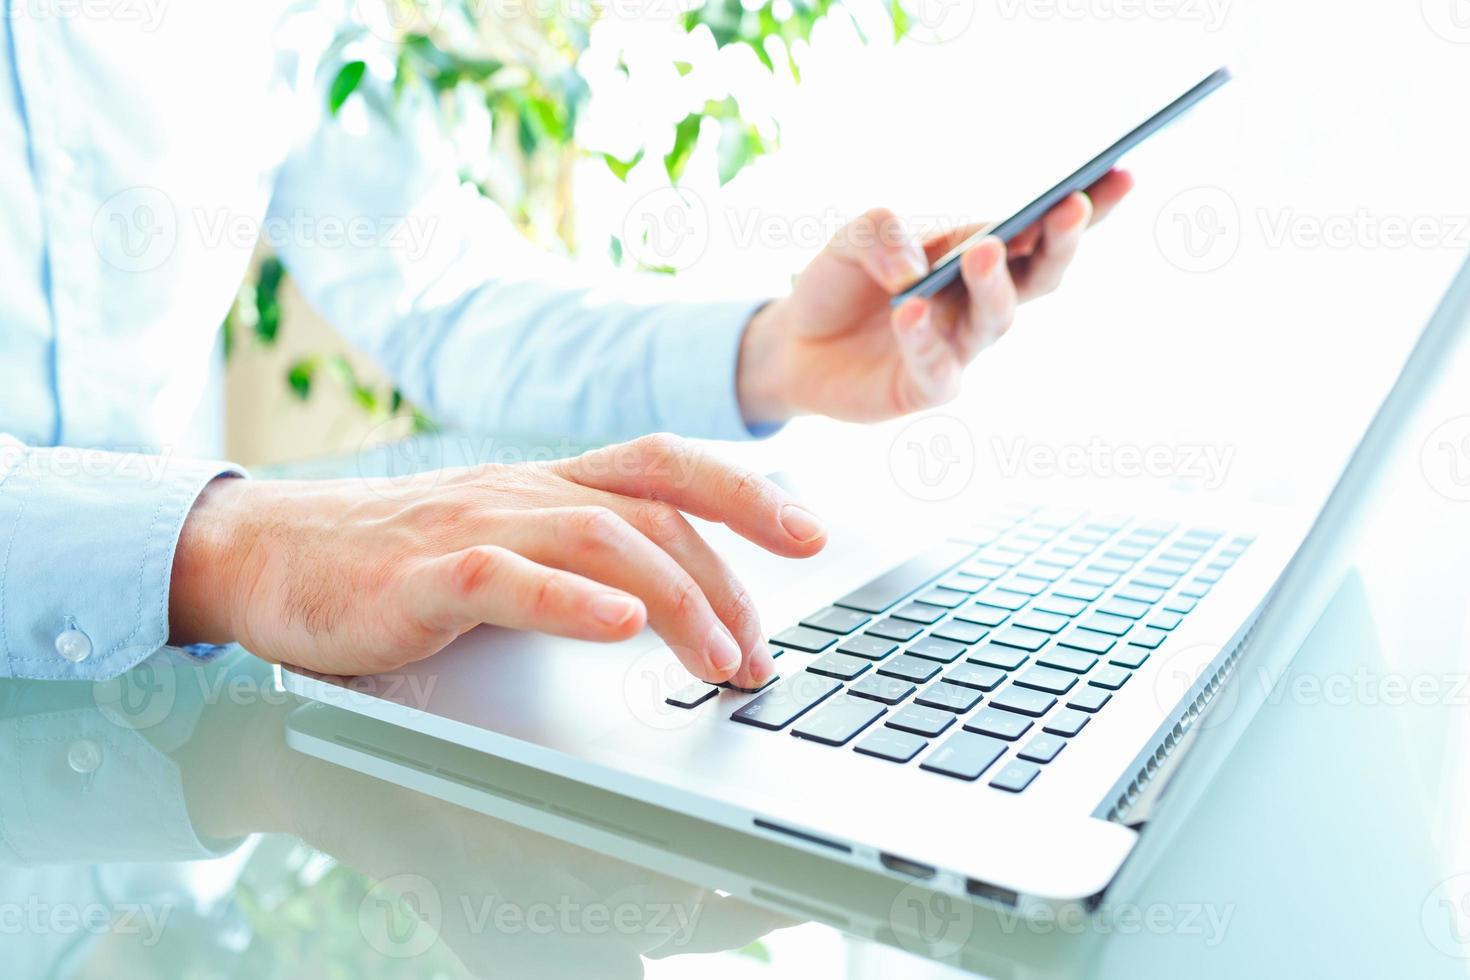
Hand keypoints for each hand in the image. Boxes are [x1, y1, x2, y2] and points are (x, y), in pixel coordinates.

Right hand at [169, 434, 825, 686]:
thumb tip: (670, 600)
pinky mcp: (421, 575)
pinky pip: (504, 578)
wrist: (272, 551)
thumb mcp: (507, 541)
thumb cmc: (397, 556)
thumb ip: (581, 553)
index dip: (746, 490)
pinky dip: (568, 599)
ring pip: (598, 538)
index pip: (667, 465)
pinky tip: (616, 626)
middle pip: (655, 510)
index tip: (811, 532)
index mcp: (551, 484)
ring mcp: (474, 525)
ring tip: (718, 661)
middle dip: (727, 582)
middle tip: (762, 654)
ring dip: (675, 600)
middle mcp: (526, 491)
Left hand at [736, 170, 1133, 424]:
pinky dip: (927, 339)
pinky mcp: (926, 387)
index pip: (1041, 226)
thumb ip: (884, 233)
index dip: (1086, 204)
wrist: (795, 342)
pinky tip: (913, 313)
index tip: (1120, 172)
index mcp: (979, 250)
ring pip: (997, 317)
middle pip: (1039, 274)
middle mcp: (981, 299)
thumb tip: (916, 268)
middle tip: (1071, 206)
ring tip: (982, 250)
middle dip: (1061, 241)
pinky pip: (938, 365)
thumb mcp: (853, 237)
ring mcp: (960, 346)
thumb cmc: (841, 280)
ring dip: (993, 282)